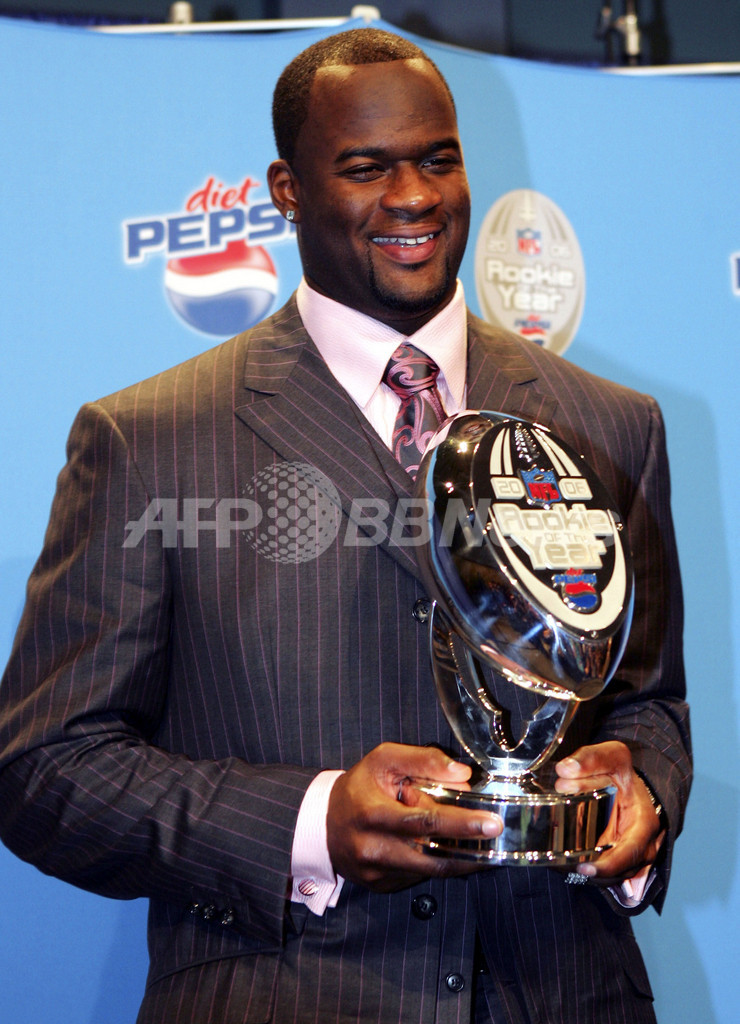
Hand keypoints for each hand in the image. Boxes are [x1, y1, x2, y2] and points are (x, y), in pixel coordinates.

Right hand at [326, 742, 502, 891]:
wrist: (322, 823)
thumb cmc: (358, 787)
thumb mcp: (383, 760)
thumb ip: (422, 760)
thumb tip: (462, 774)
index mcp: (372, 814)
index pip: (424, 822)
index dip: (460, 824)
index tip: (489, 822)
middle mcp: (374, 848)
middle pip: (432, 854)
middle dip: (470, 847)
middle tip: (496, 834)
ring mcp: (377, 873)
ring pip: (429, 871)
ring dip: (460, 860)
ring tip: (484, 846)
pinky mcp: (381, 886)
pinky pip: (418, 877)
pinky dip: (437, 864)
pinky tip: (449, 851)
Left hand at [555, 740, 664, 884]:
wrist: (631, 784)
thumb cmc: (624, 775)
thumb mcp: (613, 757)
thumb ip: (591, 759)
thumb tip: (565, 769)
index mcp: (645, 823)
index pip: (631, 852)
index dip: (608, 865)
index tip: (585, 868)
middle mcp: (642, 846)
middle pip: (616, 869)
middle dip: (590, 866)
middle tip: (563, 860)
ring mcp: (629, 856)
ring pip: (607, 874)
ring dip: (585, 868)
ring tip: (561, 859)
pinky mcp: (615, 858)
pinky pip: (601, 870)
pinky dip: (583, 866)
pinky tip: (565, 859)